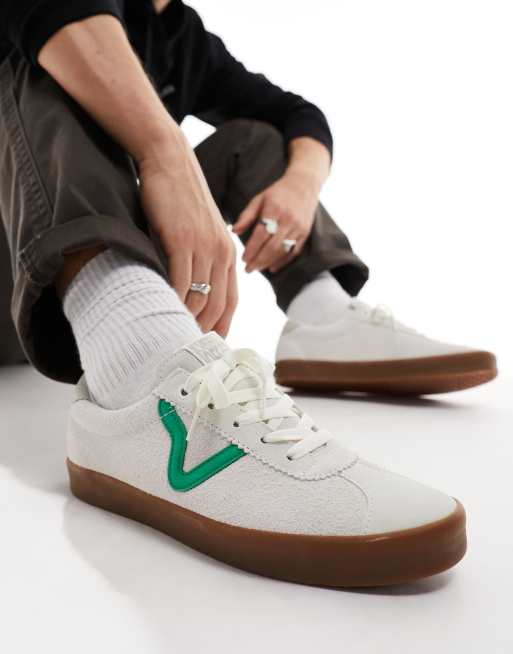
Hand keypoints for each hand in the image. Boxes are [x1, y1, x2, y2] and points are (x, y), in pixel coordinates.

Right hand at [139, 153, 237, 336]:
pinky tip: (163, 313)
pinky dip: (173, 300)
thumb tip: (188, 285)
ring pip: (199, 296)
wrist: (170, 160)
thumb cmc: (180, 197)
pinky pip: (180, 280)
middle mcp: (221, 253)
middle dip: (205, 330)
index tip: (213, 344)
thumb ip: (199, 257)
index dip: (223, 325)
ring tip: (173, 336)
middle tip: (189, 348)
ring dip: (187, 319)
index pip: (232, 300)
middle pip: (217, 304)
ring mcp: (203, 247)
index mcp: (227, 253)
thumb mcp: (198, 230)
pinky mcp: (182, 240)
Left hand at [233, 171, 319, 272]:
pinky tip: (272, 267)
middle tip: (248, 269)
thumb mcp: (259, 199)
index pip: (261, 234)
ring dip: (268, 262)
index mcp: (274, 210)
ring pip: (282, 251)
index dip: (252, 249)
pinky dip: (283, 262)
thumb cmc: (278, 192)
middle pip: (272, 246)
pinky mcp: (305, 233)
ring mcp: (298, 228)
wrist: (304, 185)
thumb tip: (233, 230)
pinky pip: (294, 252)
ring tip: (257, 268)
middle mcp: (288, 220)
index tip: (243, 258)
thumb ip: (246, 215)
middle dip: (258, 260)